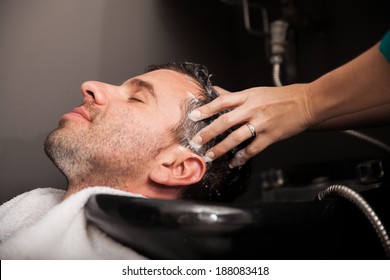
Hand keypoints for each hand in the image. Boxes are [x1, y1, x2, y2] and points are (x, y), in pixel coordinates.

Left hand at [189, 84, 312, 167]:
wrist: (306, 103)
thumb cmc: (280, 97)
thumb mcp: (255, 92)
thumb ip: (234, 95)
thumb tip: (215, 90)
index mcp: (248, 96)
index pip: (222, 101)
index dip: (206, 109)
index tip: (193, 116)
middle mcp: (253, 109)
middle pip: (225, 121)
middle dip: (208, 132)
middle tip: (197, 141)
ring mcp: (262, 123)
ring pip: (236, 137)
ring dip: (221, 148)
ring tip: (211, 156)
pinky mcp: (271, 136)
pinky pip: (253, 149)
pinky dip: (242, 157)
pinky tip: (234, 162)